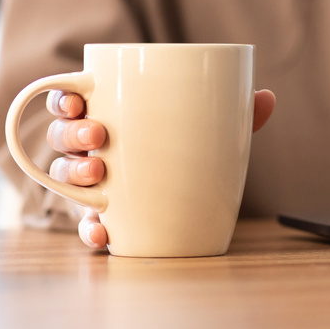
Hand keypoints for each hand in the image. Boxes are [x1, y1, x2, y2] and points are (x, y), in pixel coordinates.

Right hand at [46, 88, 276, 250]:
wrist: (190, 199)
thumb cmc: (188, 147)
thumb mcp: (211, 126)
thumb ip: (233, 111)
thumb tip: (266, 97)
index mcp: (109, 114)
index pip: (72, 100)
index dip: (65, 97)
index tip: (78, 98)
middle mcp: (91, 149)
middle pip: (63, 137)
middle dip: (73, 133)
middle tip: (98, 135)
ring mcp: (91, 184)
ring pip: (65, 177)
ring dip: (75, 175)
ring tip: (98, 174)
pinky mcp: (101, 216)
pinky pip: (85, 224)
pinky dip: (90, 229)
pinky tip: (103, 231)